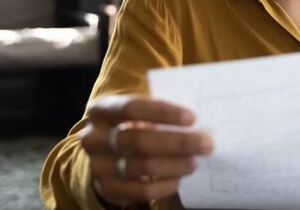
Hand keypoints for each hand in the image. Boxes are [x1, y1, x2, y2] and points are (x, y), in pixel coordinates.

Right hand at [80, 95, 213, 205]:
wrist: (106, 156)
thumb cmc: (133, 126)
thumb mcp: (139, 114)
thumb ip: (161, 113)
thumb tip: (201, 118)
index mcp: (101, 110)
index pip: (132, 108)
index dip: (163, 112)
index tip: (192, 118)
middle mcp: (94, 138)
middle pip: (139, 140)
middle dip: (177, 142)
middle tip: (206, 144)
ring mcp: (98, 165)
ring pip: (142, 166)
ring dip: (175, 164)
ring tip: (195, 161)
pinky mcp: (107, 188)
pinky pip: (141, 191)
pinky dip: (165, 185)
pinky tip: (180, 178)